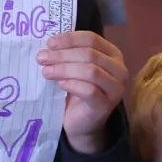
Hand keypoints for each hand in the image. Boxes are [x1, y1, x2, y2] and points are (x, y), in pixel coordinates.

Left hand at [39, 31, 127, 154]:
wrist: (82, 122)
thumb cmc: (78, 90)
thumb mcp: (75, 67)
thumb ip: (69, 54)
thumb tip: (49, 46)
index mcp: (112, 54)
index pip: (92, 39)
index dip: (69, 39)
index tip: (49, 44)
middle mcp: (119, 69)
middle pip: (90, 54)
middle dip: (62, 55)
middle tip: (42, 58)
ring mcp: (115, 88)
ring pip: (91, 71)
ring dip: (64, 69)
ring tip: (47, 72)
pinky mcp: (106, 105)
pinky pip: (89, 90)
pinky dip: (72, 85)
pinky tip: (60, 85)